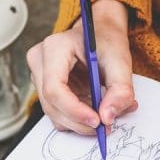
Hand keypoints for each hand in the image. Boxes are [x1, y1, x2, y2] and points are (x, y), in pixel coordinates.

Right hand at [26, 0, 137, 134]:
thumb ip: (120, 90)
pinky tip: (93, 110)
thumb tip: (107, 117)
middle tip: (105, 126)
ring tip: (104, 115)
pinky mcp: (44, 86)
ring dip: (78, 122)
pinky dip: (76, 118)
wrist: (100, 33)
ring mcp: (38, 75)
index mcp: (54, 48)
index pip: (54, 88)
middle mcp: (39, 61)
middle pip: (51, 104)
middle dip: (79, 122)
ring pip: (52, 112)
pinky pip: (56, 112)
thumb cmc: (107, 41)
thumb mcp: (120, 61)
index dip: (74, 110)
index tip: (97, 121)